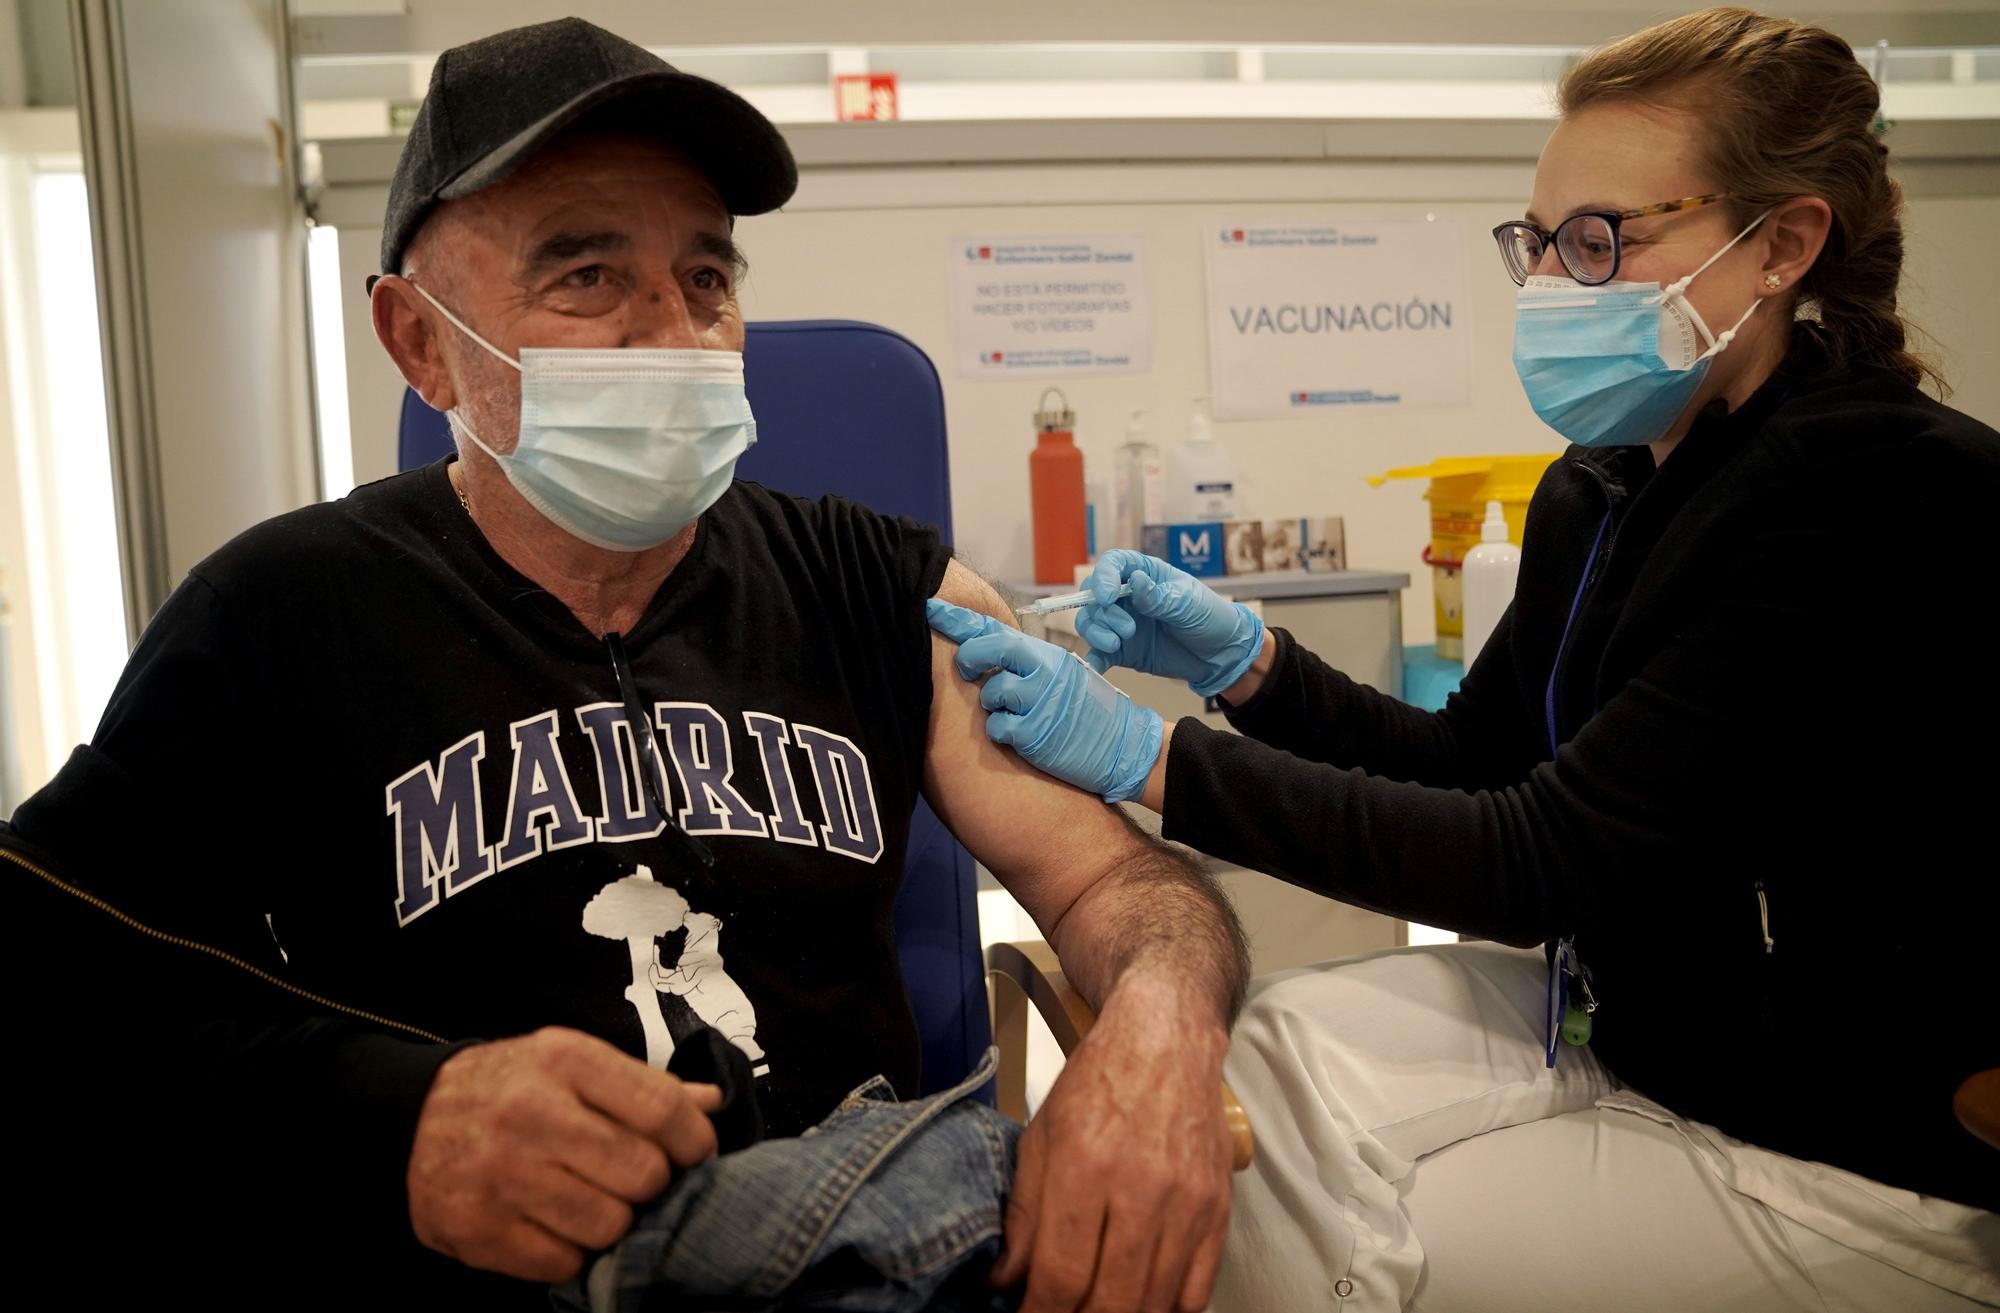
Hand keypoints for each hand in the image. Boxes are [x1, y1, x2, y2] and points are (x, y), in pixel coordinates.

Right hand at [408, 1027, 721, 1281]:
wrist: (415, 1116)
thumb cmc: (516, 1087)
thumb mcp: (575, 1064)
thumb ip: (644, 1087)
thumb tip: (713, 1103)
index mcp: (564, 1060)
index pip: (662, 1110)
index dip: (694, 1141)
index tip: (694, 1154)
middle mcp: (530, 1113)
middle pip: (642, 1174)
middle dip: (651, 1185)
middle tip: (634, 1181)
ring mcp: (499, 1175)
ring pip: (608, 1226)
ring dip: (612, 1222)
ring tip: (593, 1201)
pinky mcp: (476, 1229)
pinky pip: (562, 1263)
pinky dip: (570, 1252)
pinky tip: (555, 1224)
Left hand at [927, 599, 1162, 803]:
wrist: (1121, 745)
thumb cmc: (1082, 710)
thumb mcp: (1059, 673)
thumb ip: (1022, 660)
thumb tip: (976, 645)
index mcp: (1044, 653)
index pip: (993, 628)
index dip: (956, 619)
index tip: (929, 608)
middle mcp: (1043, 670)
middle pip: (987, 649)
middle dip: (969, 659)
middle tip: (969, 671)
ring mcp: (1039, 701)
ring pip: (989, 693)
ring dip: (993, 706)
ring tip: (1016, 713)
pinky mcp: (1036, 733)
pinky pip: (998, 728)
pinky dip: (1002, 733)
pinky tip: (1023, 735)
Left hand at [994, 978, 1233, 1312]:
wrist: (1167, 1039)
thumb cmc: (1098, 1083)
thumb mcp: (1041, 1137)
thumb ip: (1023, 1215)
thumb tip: (1008, 1282)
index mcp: (1085, 1166)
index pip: (1062, 1275)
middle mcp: (1141, 1189)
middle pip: (1111, 1300)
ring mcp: (1187, 1203)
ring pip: (1154, 1302)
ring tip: (1093, 1309)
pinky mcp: (1218, 1210)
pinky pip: (1197, 1289)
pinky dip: (1167, 1310)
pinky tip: (1141, 1306)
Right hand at [1075, 551, 1265, 698]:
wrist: (1220, 655)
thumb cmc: (1209, 617)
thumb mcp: (1188, 603)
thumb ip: (1159, 596)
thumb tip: (1133, 580)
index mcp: (1145, 574)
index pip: (1113, 564)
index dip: (1104, 577)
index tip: (1107, 596)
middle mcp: (1127, 597)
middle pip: (1093, 596)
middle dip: (1102, 612)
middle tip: (1128, 629)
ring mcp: (1121, 624)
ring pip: (1090, 623)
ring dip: (1096, 633)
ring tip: (1116, 644)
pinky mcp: (1122, 651)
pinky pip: (1098, 653)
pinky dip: (1093, 659)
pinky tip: (1096, 667)